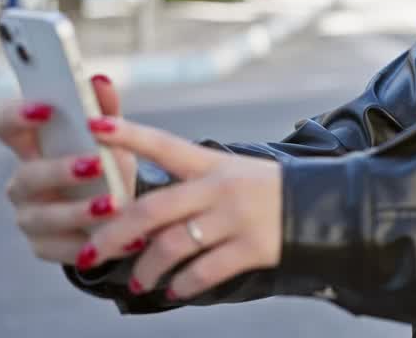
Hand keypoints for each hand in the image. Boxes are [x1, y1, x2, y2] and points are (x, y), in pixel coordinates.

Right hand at [0, 75, 136, 265]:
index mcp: (33, 148)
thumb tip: (99, 80)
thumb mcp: (112, 138)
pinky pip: (60, 249)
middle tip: (96, 164)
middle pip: (27, 175)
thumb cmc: (107, 166)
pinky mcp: (44, 246)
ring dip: (79, 211)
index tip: (47, 108)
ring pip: (44, 216)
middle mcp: (23, 182)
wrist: (121, 213)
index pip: (4, 126)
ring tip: (114, 206)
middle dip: (60, 170)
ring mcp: (30, 217)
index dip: (17, 116)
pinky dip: (90, 244)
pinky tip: (119, 239)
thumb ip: (106, 110)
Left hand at [76, 116, 282, 300]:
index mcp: (213, 164)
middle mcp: (221, 188)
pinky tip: (173, 291)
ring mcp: (237, 218)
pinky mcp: (252, 248)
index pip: (164, 144)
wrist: (324, 206)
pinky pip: (204, 272)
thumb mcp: (233, 173)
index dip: (128, 135)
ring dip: (146, 269)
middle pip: (153, 210)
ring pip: (172, 247)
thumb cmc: (268, 192)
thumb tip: (140, 222)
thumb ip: (191, 189)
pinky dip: (182, 286)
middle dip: (113, 235)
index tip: (95, 124)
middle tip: (91, 255)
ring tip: (138, 282)